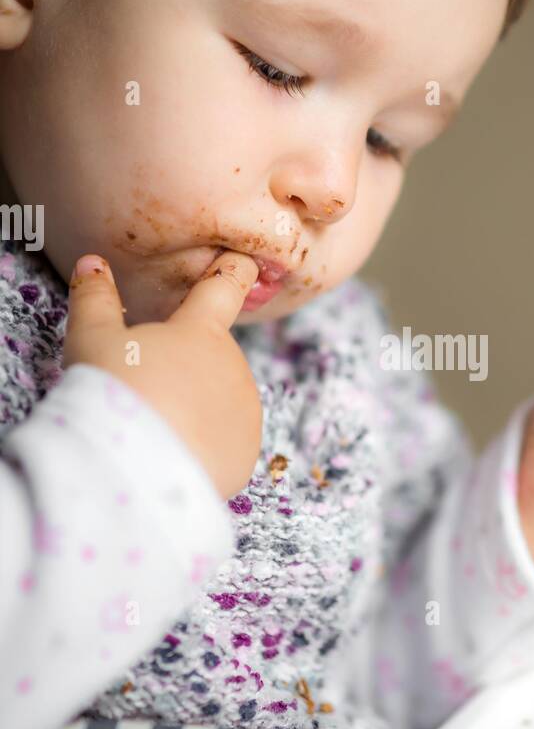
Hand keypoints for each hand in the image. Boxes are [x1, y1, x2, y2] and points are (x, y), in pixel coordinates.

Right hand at [62, 251, 261, 499]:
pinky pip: (226, 444)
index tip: (246, 262)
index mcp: (201, 331)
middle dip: (186, 367)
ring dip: (196, 408)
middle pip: (210, 358)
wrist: (134, 466)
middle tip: (145, 388)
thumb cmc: (112, 392)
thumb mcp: (92, 339)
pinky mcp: (246, 453)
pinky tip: (175, 454)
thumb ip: (94, 297)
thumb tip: (92, 261)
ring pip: (220, 401)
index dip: (234, 271)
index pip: (223, 288)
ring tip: (156, 427)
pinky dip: (205, 447)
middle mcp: (234, 365)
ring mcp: (245, 411)